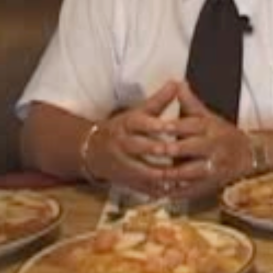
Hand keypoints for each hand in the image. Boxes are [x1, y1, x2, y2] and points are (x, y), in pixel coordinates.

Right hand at [87, 81, 178, 196]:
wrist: (93, 150)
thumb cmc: (124, 127)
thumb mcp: (138, 112)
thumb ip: (159, 101)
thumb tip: (177, 82)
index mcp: (127, 124)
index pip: (140, 123)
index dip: (155, 125)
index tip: (171, 126)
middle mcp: (122, 143)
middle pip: (139, 147)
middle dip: (156, 150)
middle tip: (176, 151)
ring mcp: (122, 163)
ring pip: (140, 170)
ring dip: (159, 173)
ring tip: (179, 174)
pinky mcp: (125, 180)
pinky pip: (141, 187)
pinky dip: (156, 189)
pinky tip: (173, 190)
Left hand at [162, 81, 253, 199]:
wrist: (248, 155)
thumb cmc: (222, 133)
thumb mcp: (208, 116)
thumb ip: (190, 103)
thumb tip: (178, 84)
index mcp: (209, 128)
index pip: (190, 125)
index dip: (173, 125)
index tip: (156, 125)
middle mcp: (212, 147)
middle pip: (190, 148)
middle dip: (171, 149)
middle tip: (151, 150)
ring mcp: (212, 167)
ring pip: (191, 171)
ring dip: (172, 173)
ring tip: (154, 174)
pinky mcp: (210, 184)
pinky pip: (192, 189)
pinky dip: (177, 192)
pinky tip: (162, 193)